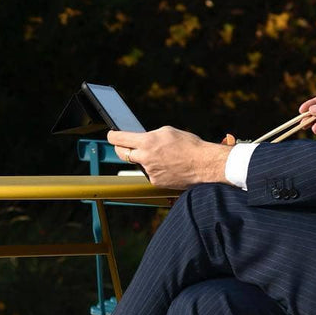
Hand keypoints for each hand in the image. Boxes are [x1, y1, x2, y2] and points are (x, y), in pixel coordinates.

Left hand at [107, 126, 231, 187]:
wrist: (204, 165)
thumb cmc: (189, 145)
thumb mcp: (168, 132)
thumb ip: (150, 135)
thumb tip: (140, 139)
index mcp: (147, 142)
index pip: (119, 139)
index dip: (112, 136)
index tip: (111, 135)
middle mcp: (145, 158)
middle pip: (122, 153)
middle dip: (121, 148)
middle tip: (124, 145)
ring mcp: (149, 172)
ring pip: (139, 163)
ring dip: (144, 159)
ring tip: (162, 155)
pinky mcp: (156, 182)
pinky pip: (150, 173)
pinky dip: (155, 169)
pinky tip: (169, 165)